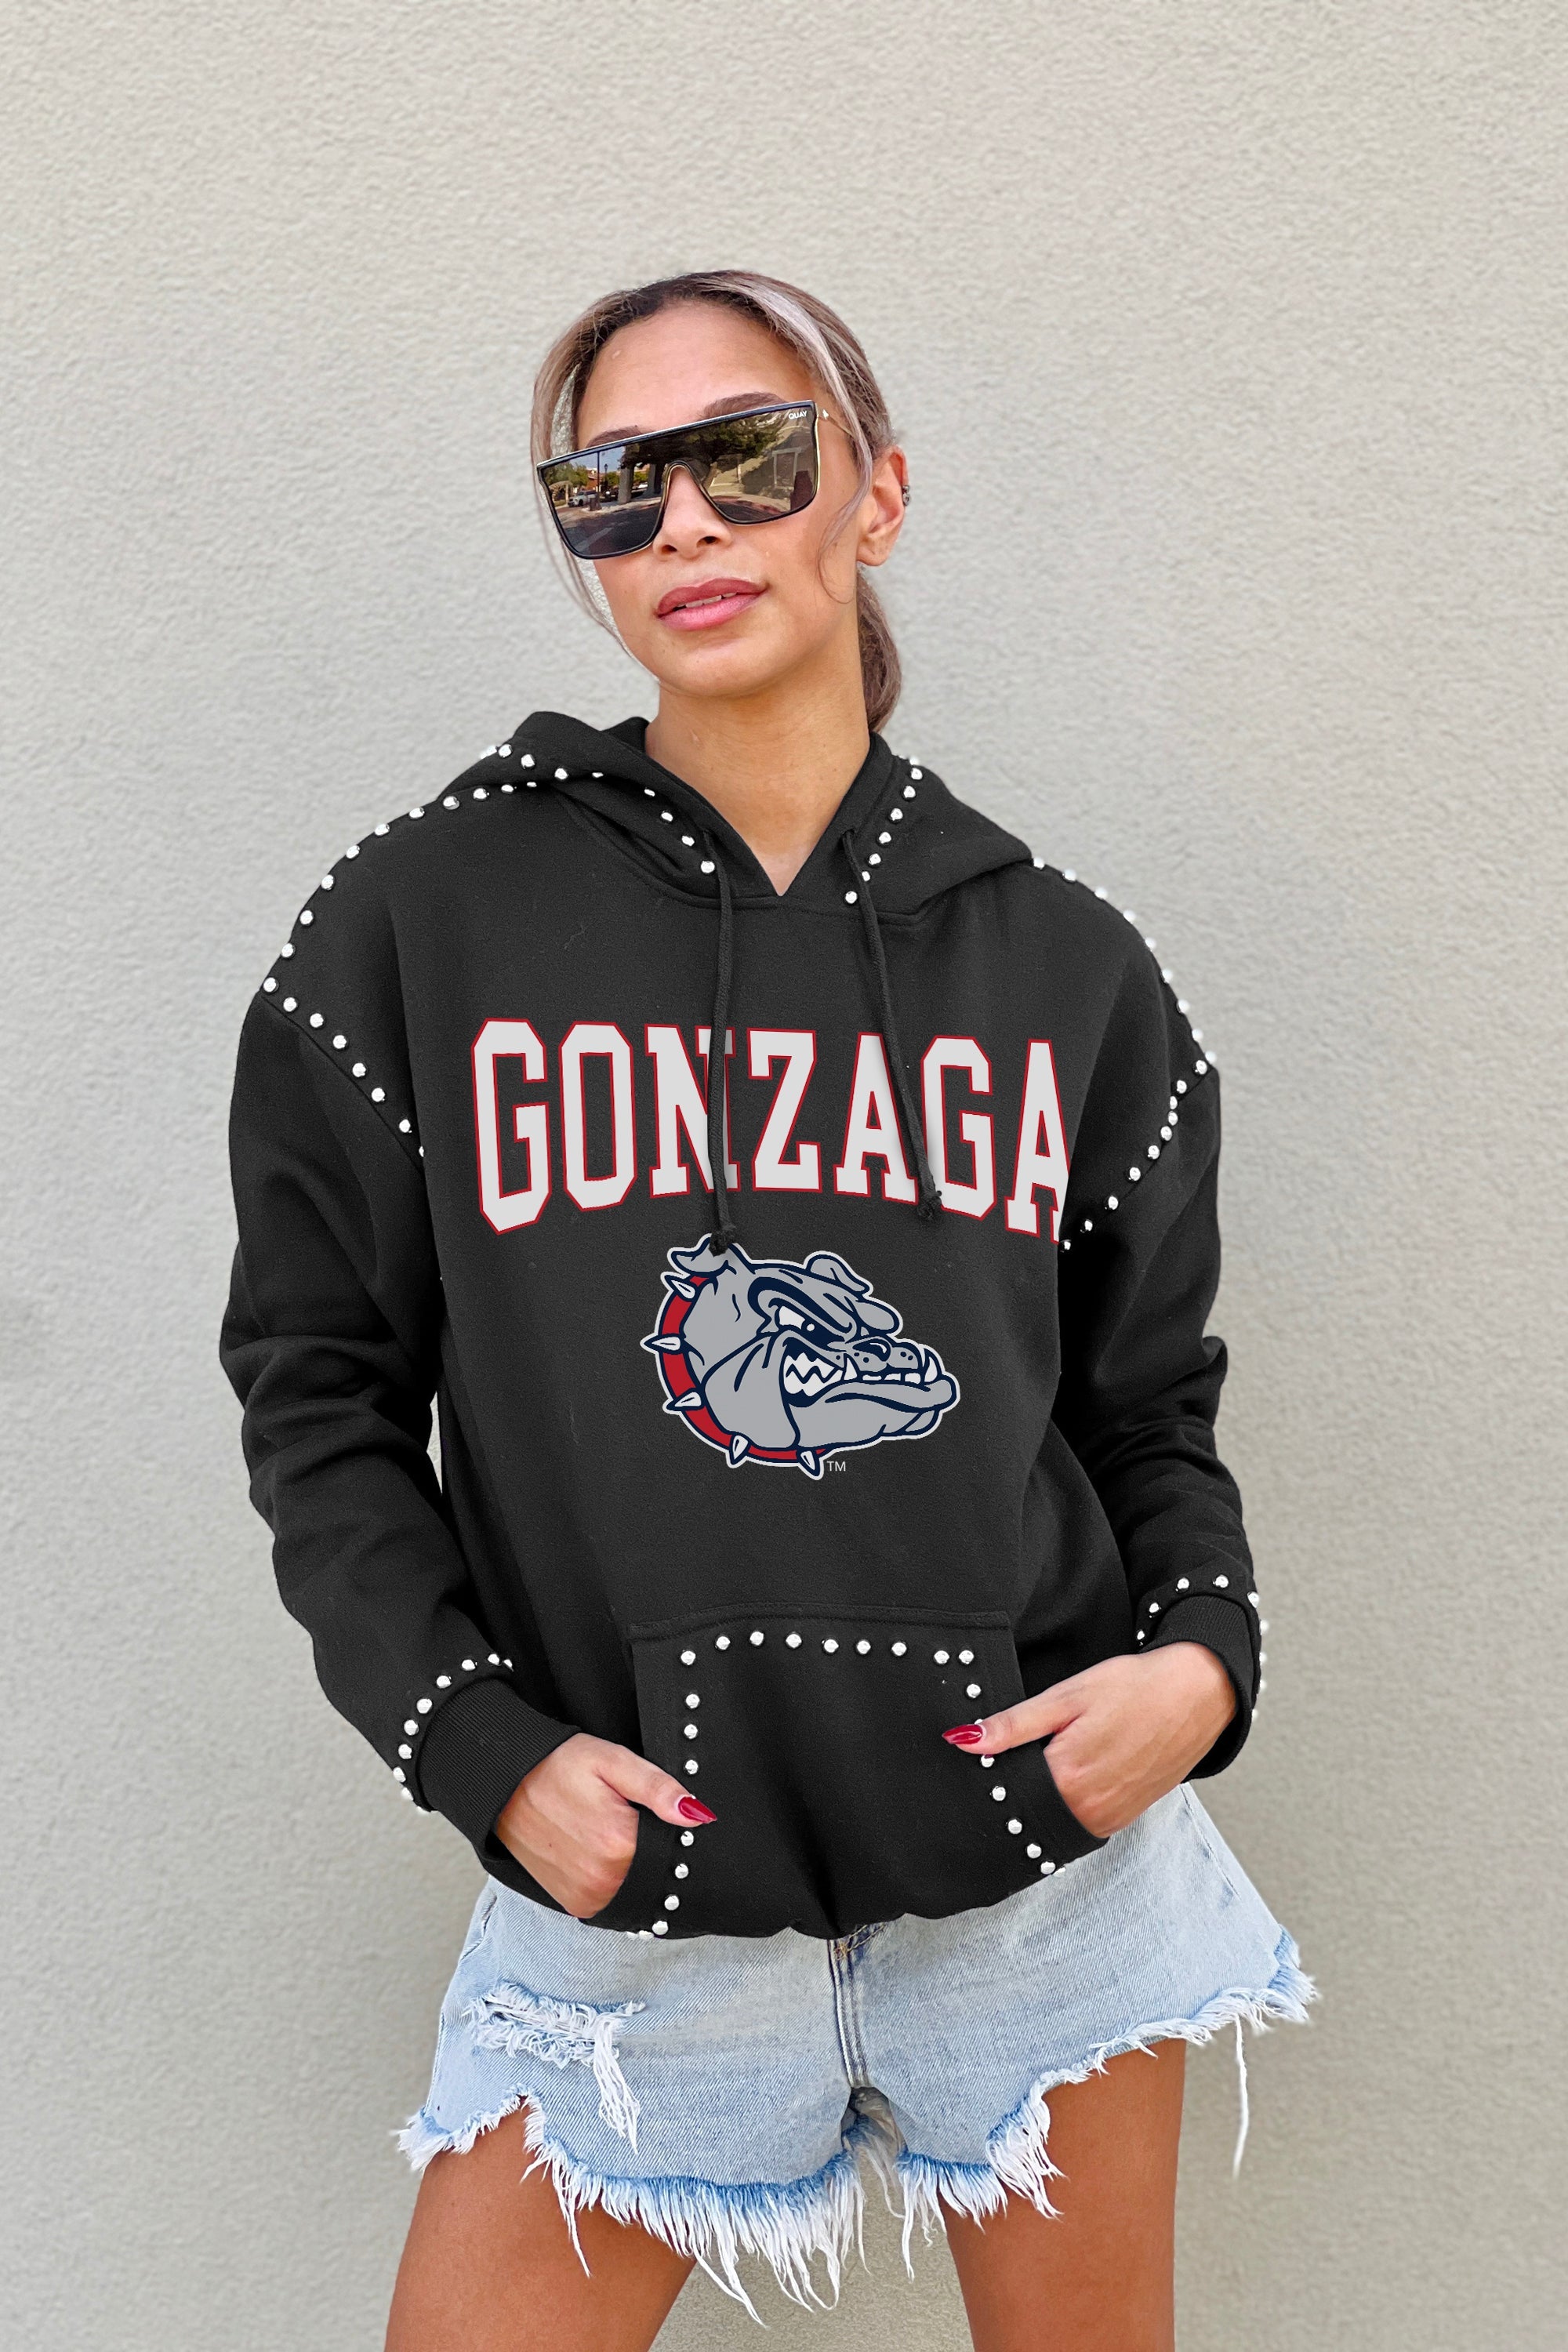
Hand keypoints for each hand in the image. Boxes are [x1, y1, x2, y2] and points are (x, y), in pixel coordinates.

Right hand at [495, 1733, 713, 1918]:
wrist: (505, 1784)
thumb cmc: (558, 1767)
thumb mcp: (612, 1762)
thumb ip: (657, 1789)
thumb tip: (697, 1814)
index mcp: (619, 1845)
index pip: (671, 1850)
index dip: (667, 1830)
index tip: (649, 1813)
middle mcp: (602, 1880)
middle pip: (652, 1870)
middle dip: (646, 1847)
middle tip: (620, 1816)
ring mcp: (586, 1897)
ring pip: (632, 1886)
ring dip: (627, 1865)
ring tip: (602, 1830)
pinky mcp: (574, 1904)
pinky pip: (611, 1897)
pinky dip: (610, 1878)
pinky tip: (595, 1850)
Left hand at [943, 1644, 1236, 1839]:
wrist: (1198, 1694)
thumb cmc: (1135, 1688)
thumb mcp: (1067, 1696)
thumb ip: (1013, 1724)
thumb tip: (961, 1740)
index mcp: (1068, 1778)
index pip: (1006, 1794)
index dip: (990, 1779)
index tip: (982, 1764)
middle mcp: (1089, 1810)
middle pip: (1028, 1814)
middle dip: (1013, 1794)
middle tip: (1012, 1760)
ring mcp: (1110, 1819)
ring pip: (1054, 1822)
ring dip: (1042, 1802)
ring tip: (1046, 1763)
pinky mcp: (1124, 1818)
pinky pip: (1080, 1824)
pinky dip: (1068, 1805)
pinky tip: (1070, 1777)